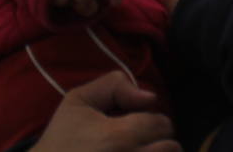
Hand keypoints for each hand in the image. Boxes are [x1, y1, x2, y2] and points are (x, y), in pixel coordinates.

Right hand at [31, 71, 179, 151]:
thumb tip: (150, 97)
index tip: (136, 123)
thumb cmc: (61, 138)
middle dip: (160, 141)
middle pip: (170, 148)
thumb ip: (114, 87)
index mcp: (118, 136)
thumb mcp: (78, 101)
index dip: (152, 120)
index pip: (161, 123)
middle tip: (141, 141)